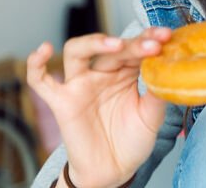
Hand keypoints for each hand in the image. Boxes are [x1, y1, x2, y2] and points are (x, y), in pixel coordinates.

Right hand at [26, 27, 171, 187]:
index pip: (136, 47)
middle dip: (134, 43)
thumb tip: (169, 71)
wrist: (113, 170)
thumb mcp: (151, 116)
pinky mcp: (61, 102)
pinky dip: (36, 65)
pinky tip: (43, 50)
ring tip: (116, 44)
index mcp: (126, 71)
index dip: (150, 38)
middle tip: (153, 44)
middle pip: (112, 48)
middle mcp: (103, 73)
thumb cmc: (131, 139)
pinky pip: (40, 81)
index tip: (167, 35)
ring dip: (94, 42)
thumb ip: (158, 93)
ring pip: (77, 51)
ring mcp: (81, 85)